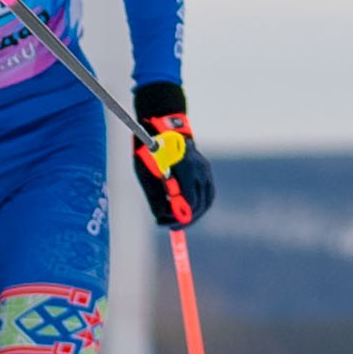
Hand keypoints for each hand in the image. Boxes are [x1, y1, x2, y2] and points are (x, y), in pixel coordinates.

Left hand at [131, 83, 215, 227]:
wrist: (164, 127)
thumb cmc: (150, 149)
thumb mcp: (145, 172)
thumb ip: (154, 194)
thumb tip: (161, 217)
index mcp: (184, 167)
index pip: (189, 200)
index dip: (178, 216)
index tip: (165, 223)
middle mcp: (199, 168)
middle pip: (200, 203)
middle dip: (186, 218)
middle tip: (170, 226)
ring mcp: (205, 169)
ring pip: (207, 200)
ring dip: (194, 214)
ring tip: (179, 221)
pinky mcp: (205, 170)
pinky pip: (207, 193)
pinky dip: (199, 204)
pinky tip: (187, 211)